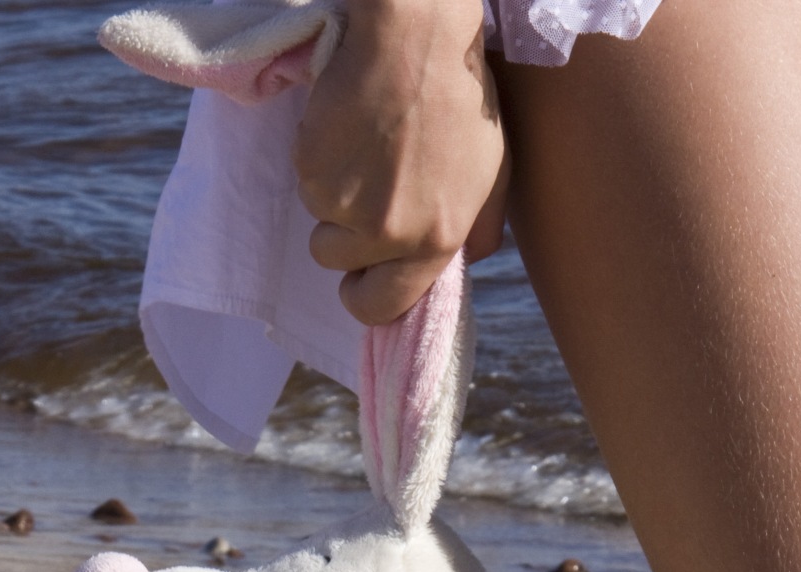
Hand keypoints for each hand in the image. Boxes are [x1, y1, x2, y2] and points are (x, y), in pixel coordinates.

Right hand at [294, 0, 509, 323]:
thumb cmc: (461, 96)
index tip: (362, 277)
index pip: (382, 308)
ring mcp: (346, 205)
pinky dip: (321, 161)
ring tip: (366, 149)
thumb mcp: (493, 169)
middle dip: (342, 249)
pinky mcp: (313, 170)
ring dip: (334, 196)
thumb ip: (479, 228)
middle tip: (357, 206)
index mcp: (436, 240)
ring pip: (320, 223)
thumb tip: (460, 265)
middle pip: (339, 269)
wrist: (416, 34)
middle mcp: (389, 234)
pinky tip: (350, 127)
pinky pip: (307, 184)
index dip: (366, 296)